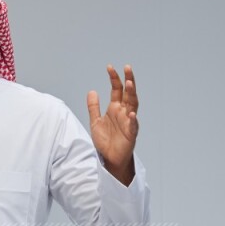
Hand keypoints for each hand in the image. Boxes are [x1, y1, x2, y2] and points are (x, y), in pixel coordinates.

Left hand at [86, 64, 139, 178]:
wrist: (109, 158)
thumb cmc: (105, 141)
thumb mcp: (95, 122)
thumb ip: (94, 107)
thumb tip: (91, 91)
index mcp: (115, 108)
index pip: (117, 89)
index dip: (114, 78)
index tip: (109, 67)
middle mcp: (124, 112)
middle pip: (128, 93)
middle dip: (128, 80)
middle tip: (127, 67)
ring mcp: (129, 122)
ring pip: (133, 105)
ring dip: (132, 94)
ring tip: (130, 83)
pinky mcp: (131, 134)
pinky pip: (133, 126)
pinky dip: (133, 120)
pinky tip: (131, 114)